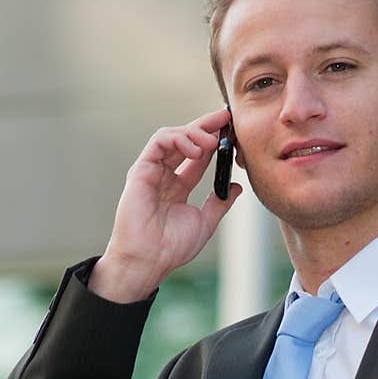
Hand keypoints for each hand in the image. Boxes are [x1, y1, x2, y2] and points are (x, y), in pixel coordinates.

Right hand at [89, 107, 241, 301]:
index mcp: (178, 187)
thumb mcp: (205, 222)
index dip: (215, 142)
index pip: (198, 156)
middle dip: (206, 126)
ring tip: (212, 142)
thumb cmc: (171, 247)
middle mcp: (164, 176)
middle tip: (226, 118)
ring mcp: (152, 171)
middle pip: (186, 141)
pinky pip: (159, 142)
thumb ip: (220, 202)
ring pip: (172, 136)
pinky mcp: (141, 169)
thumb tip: (236, 186)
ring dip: (194, 132)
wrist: (149, 260)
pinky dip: (179, 138)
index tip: (233, 132)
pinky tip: (196, 149)